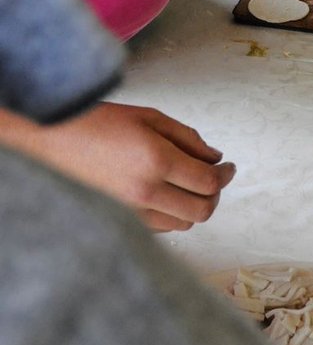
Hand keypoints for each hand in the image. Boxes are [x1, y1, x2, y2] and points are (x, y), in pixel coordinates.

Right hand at [32, 102, 235, 231]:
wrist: (52, 140)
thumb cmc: (98, 122)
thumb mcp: (149, 117)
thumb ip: (187, 137)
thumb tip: (214, 157)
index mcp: (156, 161)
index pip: (207, 183)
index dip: (225, 175)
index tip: (229, 167)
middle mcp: (145, 193)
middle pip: (200, 211)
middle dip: (214, 194)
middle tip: (215, 177)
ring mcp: (130, 211)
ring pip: (182, 224)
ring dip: (194, 206)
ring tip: (190, 184)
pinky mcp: (119, 220)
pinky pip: (159, 227)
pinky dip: (172, 214)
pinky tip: (168, 193)